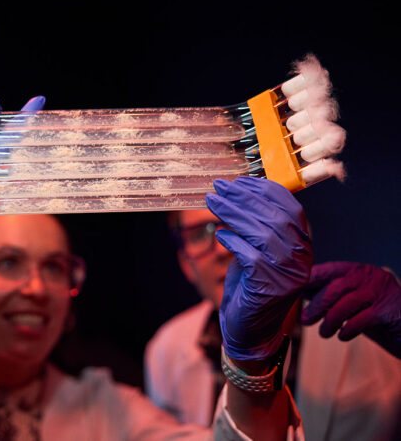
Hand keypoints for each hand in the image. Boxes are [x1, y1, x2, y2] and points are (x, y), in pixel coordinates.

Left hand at [206, 177, 312, 359]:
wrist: (251, 332)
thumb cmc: (250, 288)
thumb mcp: (256, 252)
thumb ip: (254, 227)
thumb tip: (236, 194)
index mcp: (303, 245)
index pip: (290, 208)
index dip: (264, 190)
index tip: (239, 181)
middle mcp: (301, 258)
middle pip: (274, 217)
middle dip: (243, 198)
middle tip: (218, 188)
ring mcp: (288, 273)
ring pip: (262, 233)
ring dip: (233, 213)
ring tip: (211, 202)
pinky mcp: (270, 287)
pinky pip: (251, 256)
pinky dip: (233, 241)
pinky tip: (220, 235)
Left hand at [301, 262, 400, 357]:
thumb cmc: (379, 315)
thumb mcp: (353, 302)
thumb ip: (333, 296)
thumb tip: (301, 294)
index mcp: (358, 271)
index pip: (328, 270)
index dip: (309, 281)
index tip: (293, 293)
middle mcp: (370, 276)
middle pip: (334, 287)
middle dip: (316, 305)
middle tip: (306, 320)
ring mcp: (380, 291)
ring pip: (345, 303)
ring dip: (330, 321)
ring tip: (324, 333)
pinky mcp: (388, 310)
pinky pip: (360, 320)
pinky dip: (347, 330)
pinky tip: (343, 336)